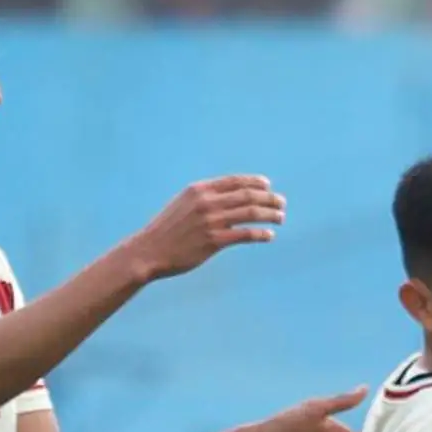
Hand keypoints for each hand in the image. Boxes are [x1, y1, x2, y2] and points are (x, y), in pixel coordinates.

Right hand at [131, 176, 286, 279]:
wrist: (149, 250)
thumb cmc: (168, 229)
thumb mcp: (184, 204)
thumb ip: (205, 198)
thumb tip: (231, 197)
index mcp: (199, 189)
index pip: (235, 181)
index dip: (255, 182)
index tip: (268, 186)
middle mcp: (207, 202)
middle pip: (248, 195)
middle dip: (269, 198)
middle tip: (282, 203)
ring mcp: (211, 221)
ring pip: (250, 213)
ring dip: (270, 214)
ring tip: (281, 218)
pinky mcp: (214, 241)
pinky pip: (245, 234)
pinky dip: (261, 234)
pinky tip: (269, 235)